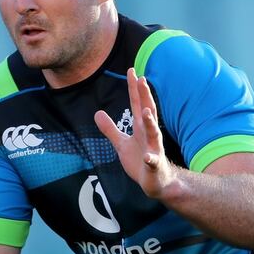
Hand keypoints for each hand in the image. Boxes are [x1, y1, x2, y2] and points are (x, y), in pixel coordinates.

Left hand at [94, 68, 176, 198]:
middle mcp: (149, 135)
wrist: (157, 182)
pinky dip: (151, 159)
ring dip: (150, 122)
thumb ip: (110, 129)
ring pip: (154, 133)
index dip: (134, 89)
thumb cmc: (140, 161)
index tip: (132, 71)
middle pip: (148, 112)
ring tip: (145, 111)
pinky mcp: (154, 165)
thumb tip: (97, 113)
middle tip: (142, 79)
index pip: (137, 104)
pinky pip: (153, 161)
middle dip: (145, 96)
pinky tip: (148, 157)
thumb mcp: (121, 144)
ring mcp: (154, 149)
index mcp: (141, 128)